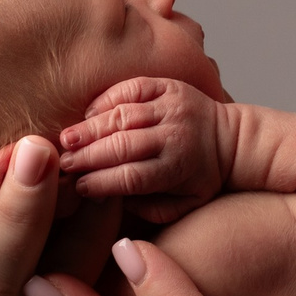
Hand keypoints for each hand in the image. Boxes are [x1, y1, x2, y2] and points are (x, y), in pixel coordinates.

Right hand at [57, 77, 226, 224]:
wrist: (232, 140)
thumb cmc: (202, 177)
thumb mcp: (185, 206)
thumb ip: (151, 209)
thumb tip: (114, 201)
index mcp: (177, 168)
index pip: (131, 177)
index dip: (101, 182)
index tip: (78, 187)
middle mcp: (174, 135)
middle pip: (122, 146)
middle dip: (88, 156)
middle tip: (63, 163)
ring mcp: (171, 106)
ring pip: (123, 116)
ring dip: (90, 128)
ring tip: (66, 140)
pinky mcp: (168, 86)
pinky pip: (132, 88)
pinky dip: (107, 99)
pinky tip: (89, 113)